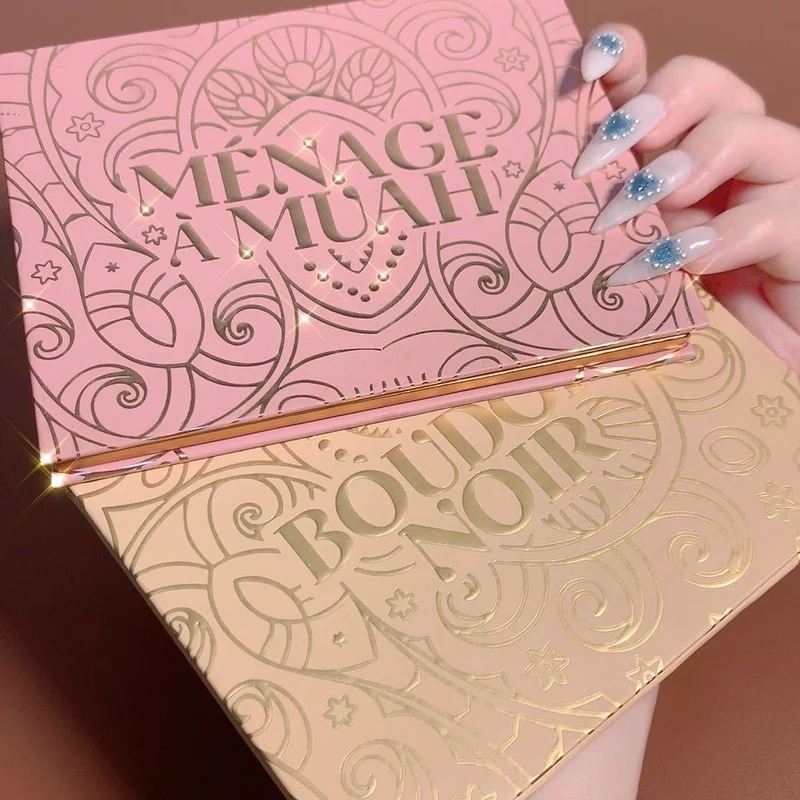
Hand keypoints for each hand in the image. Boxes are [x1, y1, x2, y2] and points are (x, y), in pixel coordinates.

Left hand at [578, 25, 799, 372]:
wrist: (761, 350)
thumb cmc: (683, 305)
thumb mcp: (632, 256)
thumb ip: (604, 226)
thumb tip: (526, 214)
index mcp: (671, 154)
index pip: (650, 82)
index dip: (621, 60)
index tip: (585, 69)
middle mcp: (722, 157)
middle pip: (704, 84)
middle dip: (650, 108)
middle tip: (601, 157)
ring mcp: (770, 187)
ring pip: (743, 131)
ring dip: (681, 166)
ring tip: (636, 209)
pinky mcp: (799, 229)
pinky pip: (767, 216)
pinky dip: (717, 238)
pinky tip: (683, 262)